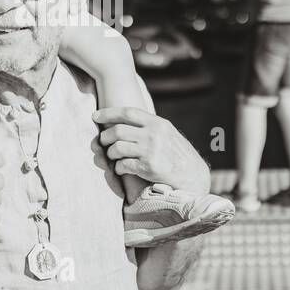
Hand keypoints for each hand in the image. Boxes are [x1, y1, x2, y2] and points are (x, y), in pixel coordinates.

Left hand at [91, 106, 210, 193]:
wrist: (194, 176)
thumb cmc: (178, 155)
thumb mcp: (168, 134)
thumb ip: (150, 126)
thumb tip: (125, 122)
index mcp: (158, 123)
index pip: (128, 112)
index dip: (108, 113)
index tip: (95, 116)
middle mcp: (154, 134)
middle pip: (118, 130)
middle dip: (105, 137)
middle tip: (102, 142)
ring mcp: (152, 151)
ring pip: (117, 148)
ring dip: (110, 153)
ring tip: (112, 157)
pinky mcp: (149, 167)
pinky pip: (123, 165)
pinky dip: (118, 167)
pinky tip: (121, 169)